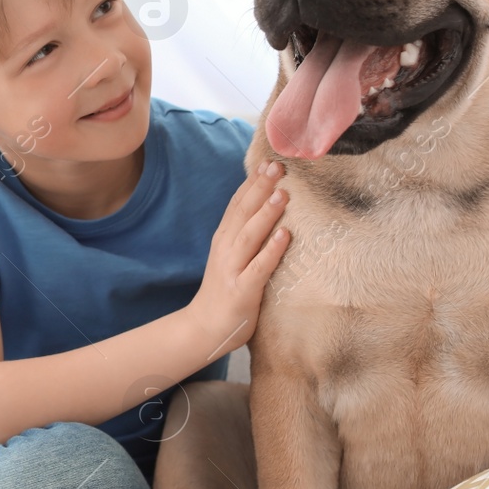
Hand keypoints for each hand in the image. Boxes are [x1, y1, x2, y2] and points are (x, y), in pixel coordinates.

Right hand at [187, 159, 291, 357]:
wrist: (203, 328)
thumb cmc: (225, 290)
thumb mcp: (231, 256)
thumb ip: (246, 234)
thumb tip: (269, 207)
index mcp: (224, 238)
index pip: (238, 204)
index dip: (252, 182)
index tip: (268, 161)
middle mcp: (226, 249)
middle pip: (243, 213)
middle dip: (260, 188)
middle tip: (278, 166)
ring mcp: (232, 269)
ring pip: (250, 235)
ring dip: (267, 213)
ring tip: (283, 194)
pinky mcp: (242, 290)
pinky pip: (259, 267)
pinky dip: (272, 250)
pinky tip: (285, 236)